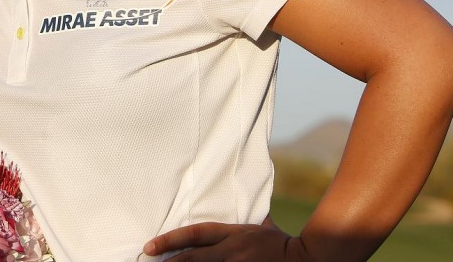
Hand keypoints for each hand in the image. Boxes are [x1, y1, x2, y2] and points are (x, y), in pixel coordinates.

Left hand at [143, 219, 312, 261]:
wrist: (306, 258)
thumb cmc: (281, 242)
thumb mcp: (259, 225)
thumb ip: (243, 218)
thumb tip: (238, 197)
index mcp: (232, 233)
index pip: (195, 234)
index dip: (170, 239)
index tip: (150, 246)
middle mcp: (231, 251)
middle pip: (192, 257)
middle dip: (168, 261)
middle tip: (147, 261)